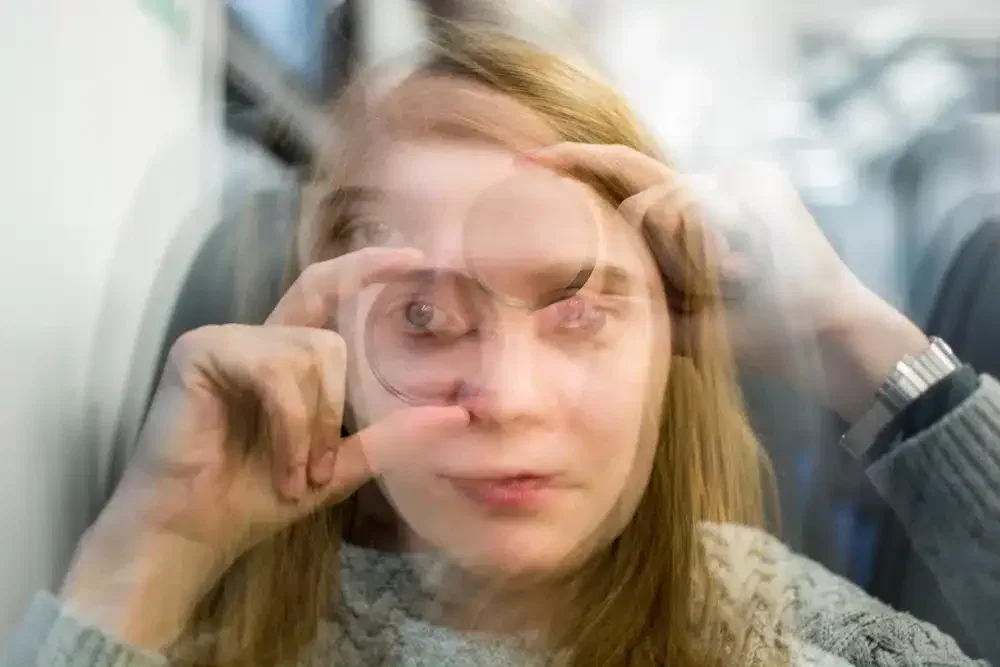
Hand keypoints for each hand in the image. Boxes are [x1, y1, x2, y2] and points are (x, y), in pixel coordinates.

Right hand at [59, 247, 470, 647]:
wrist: (191, 531)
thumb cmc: (255, 497)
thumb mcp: (339, 466)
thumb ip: (391, 436)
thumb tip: (458, 415)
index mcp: (282, 355)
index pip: (328, 290)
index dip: (366, 267)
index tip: (414, 258)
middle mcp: (255, 338)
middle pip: (330, 338)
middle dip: (337, 408)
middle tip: (324, 468)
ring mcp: (224, 338)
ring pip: (311, 355)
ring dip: (313, 428)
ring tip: (296, 475)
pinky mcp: (200, 350)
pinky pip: (276, 372)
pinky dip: (291, 426)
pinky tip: (282, 466)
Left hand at [529, 144, 928, 418]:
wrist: (818, 334)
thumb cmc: (749, 332)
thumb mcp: (671, 316)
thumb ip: (632, 298)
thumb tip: (558, 309)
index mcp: (687, 219)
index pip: (626, 184)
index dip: (580, 171)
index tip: (529, 167)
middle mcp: (708, 189)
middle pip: (631, 168)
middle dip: (577, 161)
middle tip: (530, 160)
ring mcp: (733, 179)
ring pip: (659, 201)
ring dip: (674, 252)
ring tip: (726, 280)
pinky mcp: (758, 179)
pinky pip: (697, 204)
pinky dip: (704, 242)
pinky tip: (740, 266)